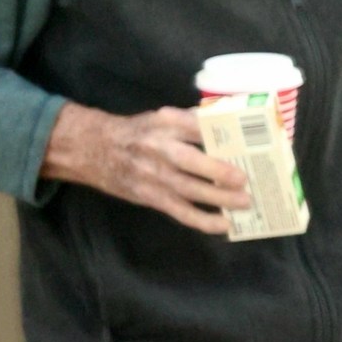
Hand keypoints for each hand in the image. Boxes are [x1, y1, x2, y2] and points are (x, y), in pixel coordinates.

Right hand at [41, 102, 249, 234]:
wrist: (96, 150)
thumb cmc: (137, 132)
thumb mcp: (159, 117)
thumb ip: (190, 119)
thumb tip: (225, 119)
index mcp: (164, 122)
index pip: (195, 126)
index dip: (218, 134)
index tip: (245, 139)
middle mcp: (158, 148)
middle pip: (191, 161)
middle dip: (218, 171)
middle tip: (244, 179)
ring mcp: (154, 175)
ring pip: (189, 190)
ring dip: (218, 199)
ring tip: (244, 203)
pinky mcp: (151, 197)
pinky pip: (180, 212)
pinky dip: (202, 220)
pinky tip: (223, 225)